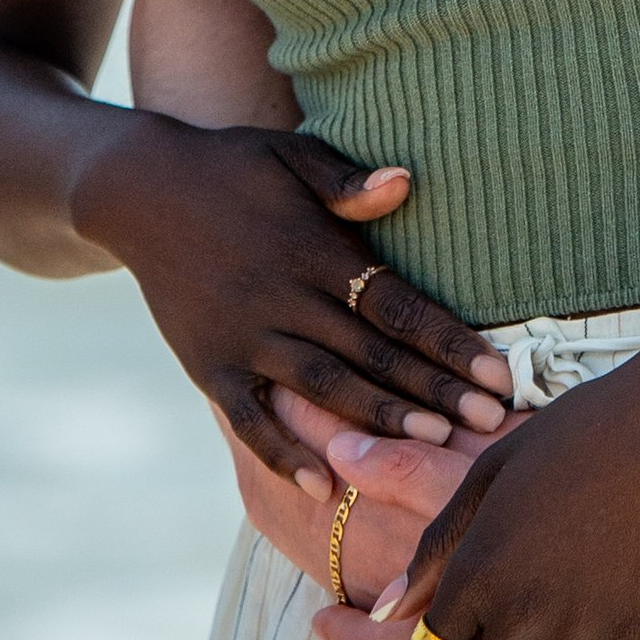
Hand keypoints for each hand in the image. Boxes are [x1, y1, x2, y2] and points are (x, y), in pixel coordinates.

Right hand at [65, 114, 512, 486]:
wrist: (141, 192)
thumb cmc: (233, 168)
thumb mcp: (291, 157)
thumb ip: (346, 181)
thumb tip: (406, 180)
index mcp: (314, 250)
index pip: (397, 303)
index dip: (449, 341)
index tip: (498, 373)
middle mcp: (283, 298)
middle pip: (372, 353)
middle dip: (434, 389)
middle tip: (490, 422)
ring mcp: (244, 337)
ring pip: (323, 386)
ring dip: (380, 417)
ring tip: (435, 442)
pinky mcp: (209, 365)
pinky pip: (250, 417)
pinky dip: (283, 451)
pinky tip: (323, 482)